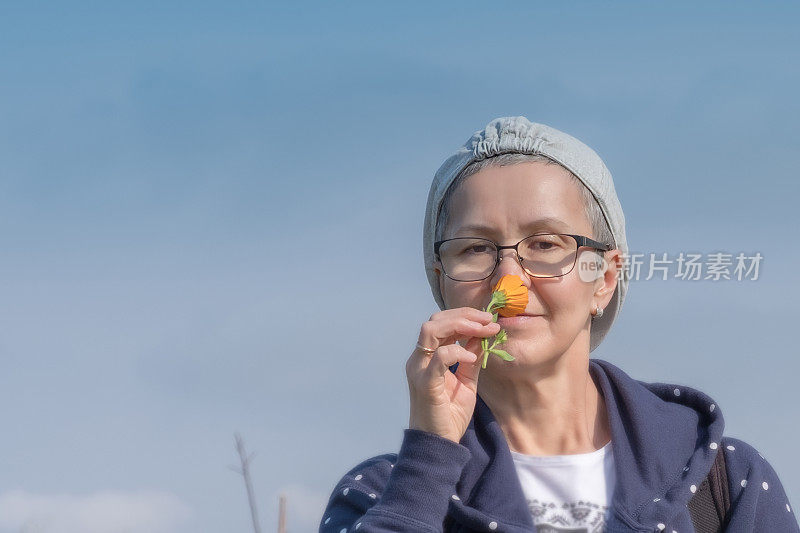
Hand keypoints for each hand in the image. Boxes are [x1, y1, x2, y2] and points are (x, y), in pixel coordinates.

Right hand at [406, 307, 500, 443]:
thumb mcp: (466, 381)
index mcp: (427, 357)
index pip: (441, 323)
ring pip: (431, 330)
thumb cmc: (450, 414)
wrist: (439, 444)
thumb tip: (482, 336)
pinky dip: (457, 351)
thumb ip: (471, 358)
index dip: (465, 317)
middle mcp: (419, 359)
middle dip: (464, 315)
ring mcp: (419, 369)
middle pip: (435, 321)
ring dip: (460, 325)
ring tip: (482, 331)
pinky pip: (438, 357)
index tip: (489, 321)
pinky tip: (473, 357)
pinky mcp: (425, 383)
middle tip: (489, 321)